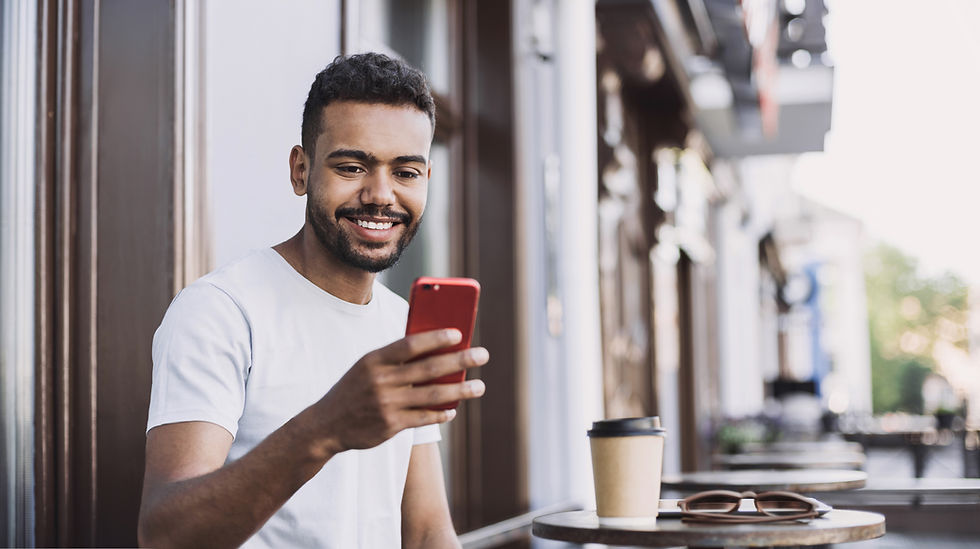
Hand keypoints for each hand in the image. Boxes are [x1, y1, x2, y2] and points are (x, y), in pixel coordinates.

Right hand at [310, 329, 488, 453]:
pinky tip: (454, 409)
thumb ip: (396, 358)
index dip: (436, 338)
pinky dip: (441, 413)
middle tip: (482, 355)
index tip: (459, 334)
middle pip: (429, 368)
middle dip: (460, 360)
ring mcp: (386, 404)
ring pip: (432, 395)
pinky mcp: (390, 426)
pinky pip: (424, 417)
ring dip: (460, 390)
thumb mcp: (367, 367)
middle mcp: (380, 380)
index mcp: (374, 359)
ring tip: (480, 386)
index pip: (410, 344)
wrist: (326, 425)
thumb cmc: (355, 388)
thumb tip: (437, 349)